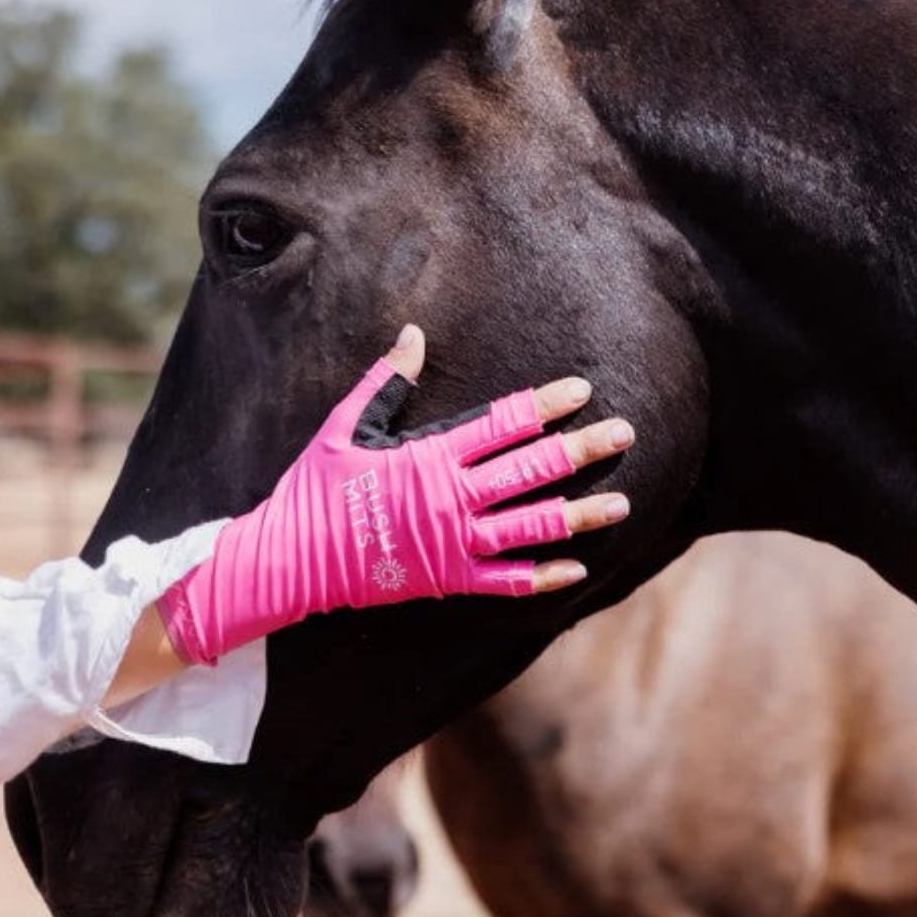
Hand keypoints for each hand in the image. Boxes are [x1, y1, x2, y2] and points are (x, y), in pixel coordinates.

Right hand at [157, 324, 632, 666]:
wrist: (290, 559)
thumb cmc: (314, 489)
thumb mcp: (343, 427)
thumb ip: (384, 382)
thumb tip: (413, 334)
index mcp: (428, 457)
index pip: (501, 423)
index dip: (544, 404)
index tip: (581, 389)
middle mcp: (450, 499)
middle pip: (530, 471)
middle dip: (581, 450)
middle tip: (626, 433)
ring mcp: (453, 543)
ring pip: (531, 527)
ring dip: (580, 514)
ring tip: (623, 502)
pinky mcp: (447, 580)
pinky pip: (506, 582)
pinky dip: (543, 577)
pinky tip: (578, 567)